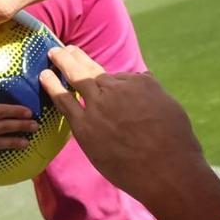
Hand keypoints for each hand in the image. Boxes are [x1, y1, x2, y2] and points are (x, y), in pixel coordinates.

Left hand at [39, 46, 219, 219]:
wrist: (166, 170)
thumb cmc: (176, 144)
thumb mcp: (170, 107)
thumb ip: (152, 91)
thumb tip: (144, 76)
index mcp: (140, 83)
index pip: (118, 77)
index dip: (109, 81)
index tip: (102, 79)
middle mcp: (118, 89)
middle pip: (93, 70)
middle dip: (77, 57)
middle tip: (68, 49)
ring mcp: (99, 106)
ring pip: (76, 78)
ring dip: (63, 63)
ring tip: (53, 54)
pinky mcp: (85, 127)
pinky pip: (64, 101)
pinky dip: (52, 86)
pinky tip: (43, 77)